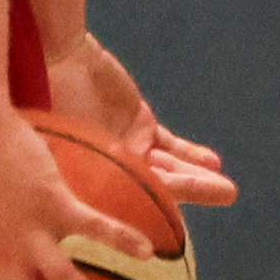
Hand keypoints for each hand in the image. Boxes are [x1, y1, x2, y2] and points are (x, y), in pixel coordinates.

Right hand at [44, 32, 238, 209]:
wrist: (55, 57)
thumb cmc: (50, 99)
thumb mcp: (68, 139)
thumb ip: (93, 167)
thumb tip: (121, 192)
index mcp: (89, 181)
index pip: (127, 205)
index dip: (155, 214)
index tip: (181, 222)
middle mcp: (110, 170)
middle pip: (156, 189)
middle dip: (192, 191)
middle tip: (227, 193)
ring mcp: (128, 147)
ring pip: (169, 167)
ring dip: (198, 176)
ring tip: (229, 188)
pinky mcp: (140, 124)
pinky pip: (171, 145)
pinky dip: (191, 154)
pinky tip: (213, 161)